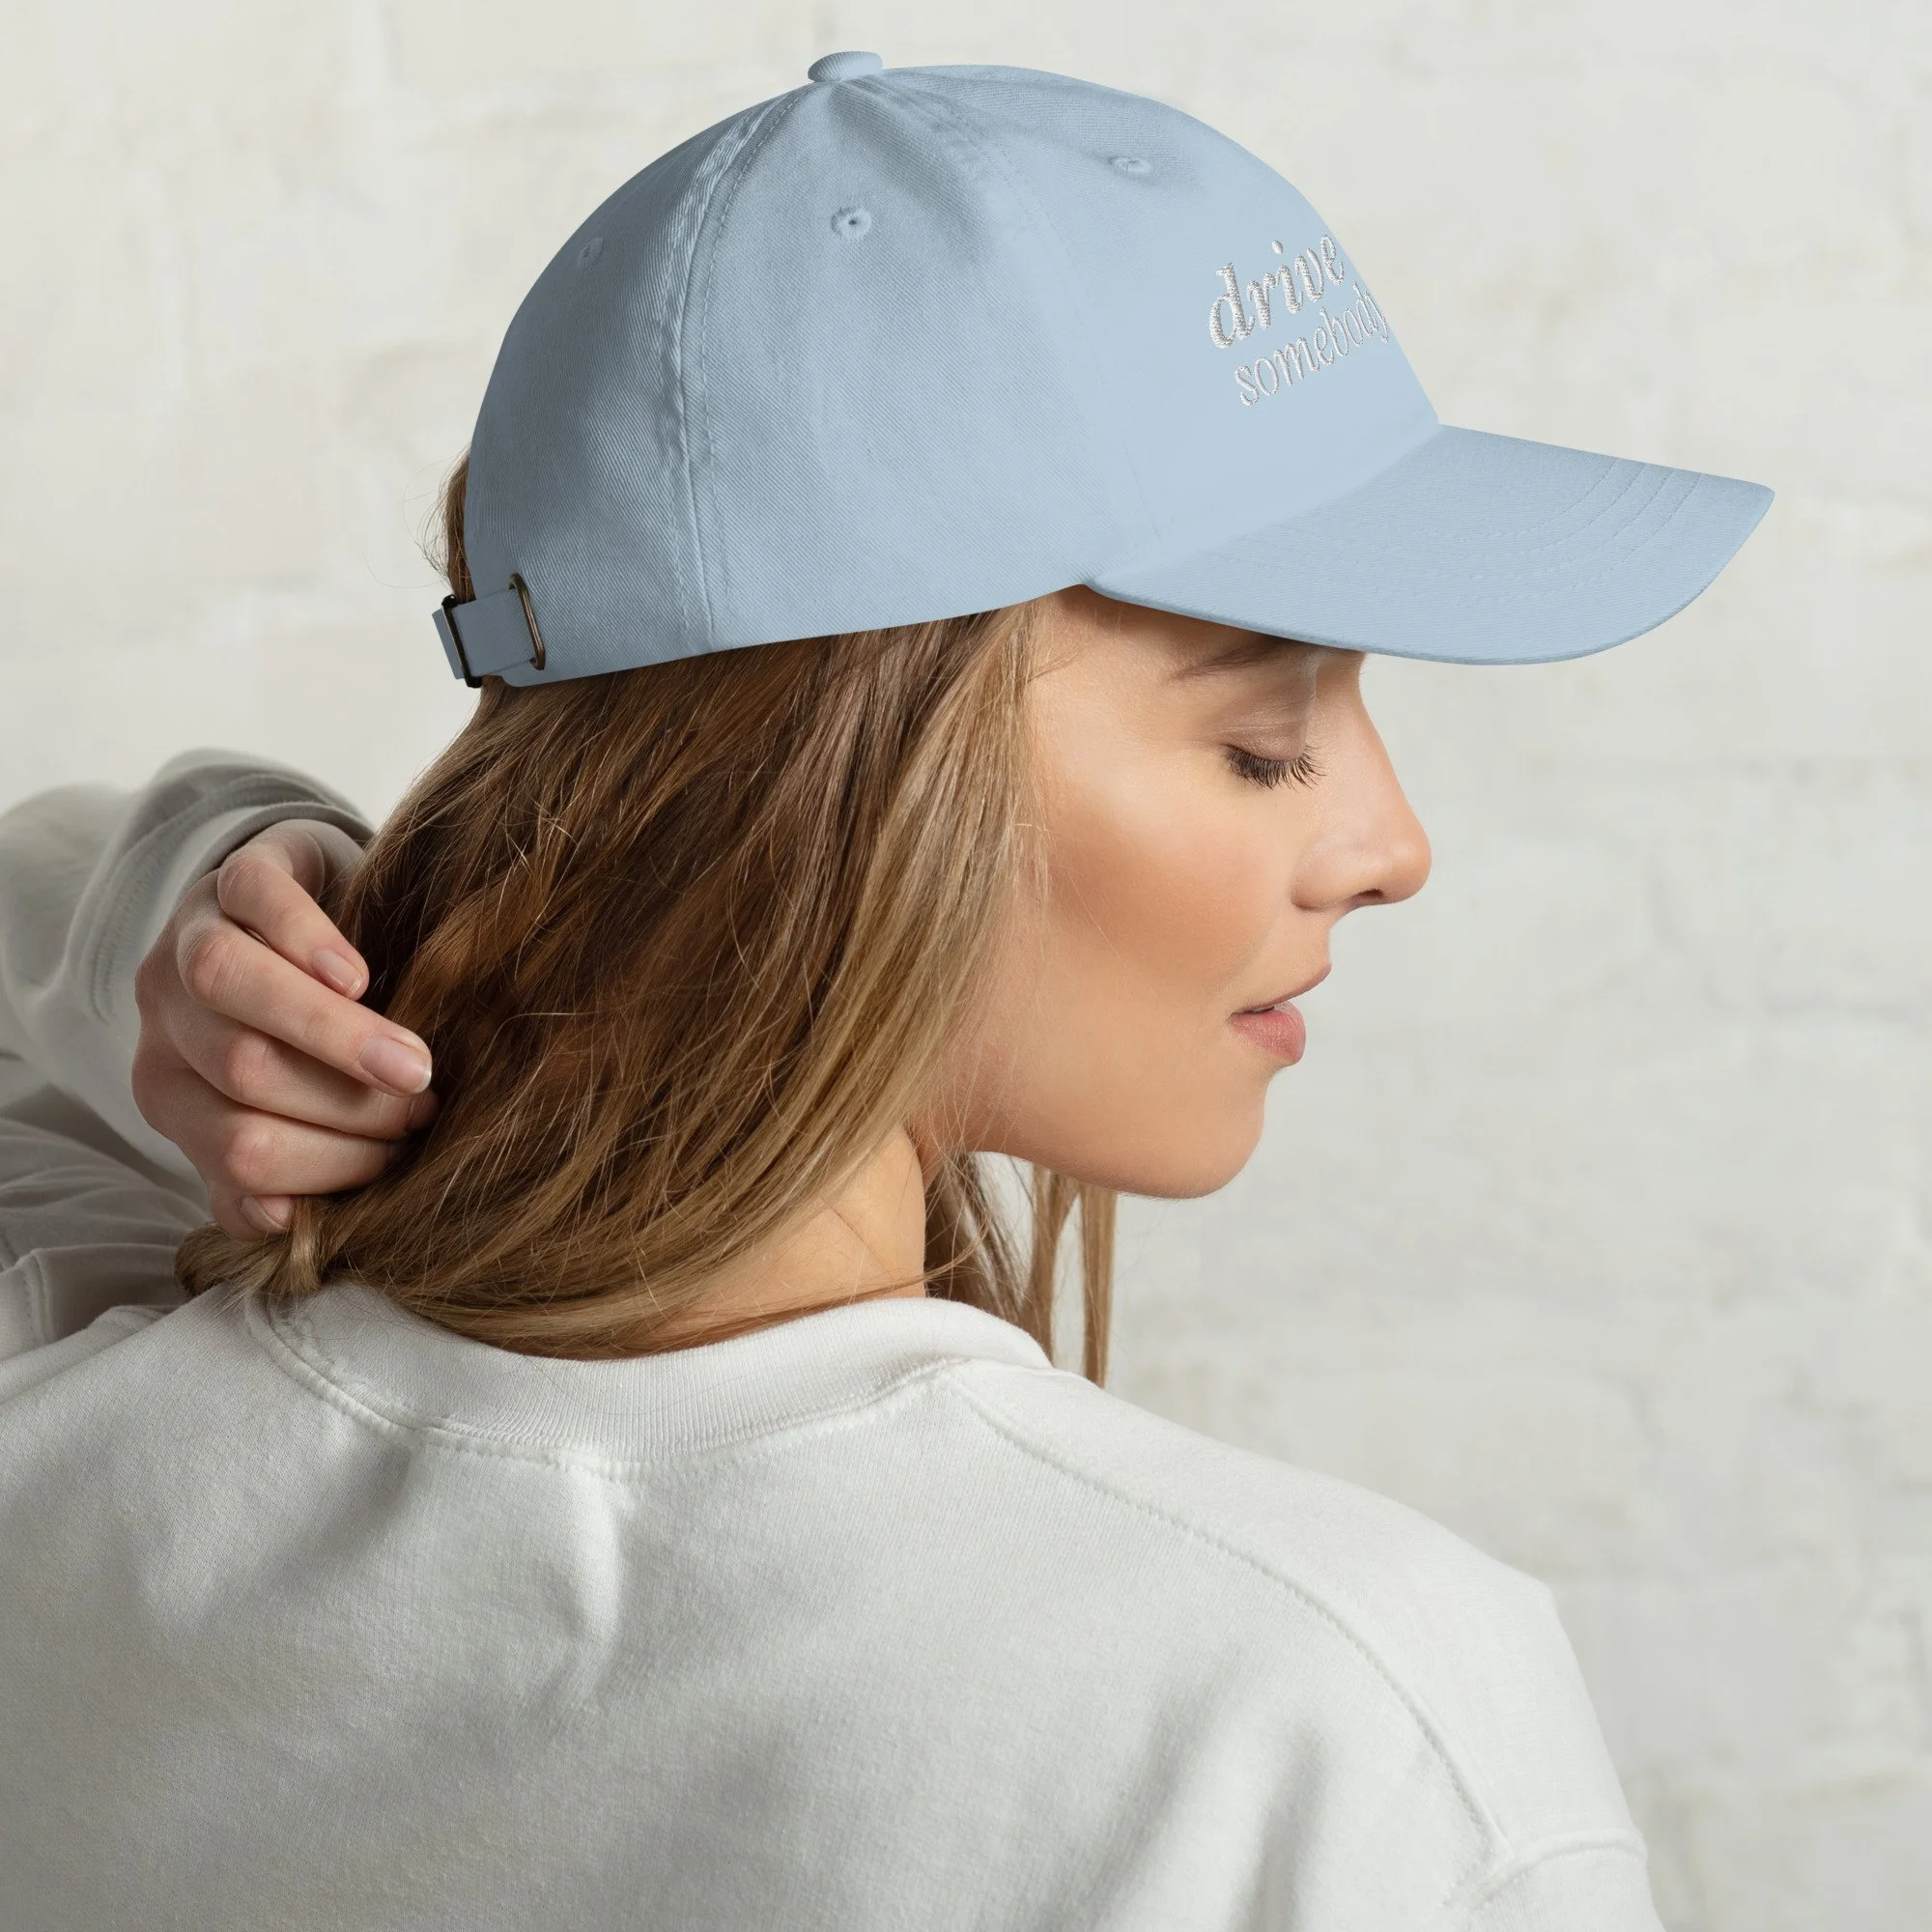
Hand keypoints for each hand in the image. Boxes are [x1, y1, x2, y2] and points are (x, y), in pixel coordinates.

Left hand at [132, 818, 436, 1237]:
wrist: (304, 919)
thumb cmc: (303, 1035)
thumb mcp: (287, 1112)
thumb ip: (273, 1172)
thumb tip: (283, 1219)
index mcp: (173, 1092)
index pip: (239, 1149)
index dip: (329, 1164)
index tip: (401, 1158)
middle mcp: (165, 1019)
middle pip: (243, 1072)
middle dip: (345, 1102)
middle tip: (422, 1108)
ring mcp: (190, 937)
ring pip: (232, 986)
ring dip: (332, 1035)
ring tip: (412, 1063)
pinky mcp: (236, 874)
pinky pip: (255, 900)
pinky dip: (306, 941)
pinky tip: (359, 978)